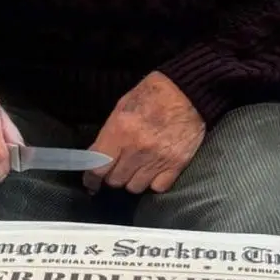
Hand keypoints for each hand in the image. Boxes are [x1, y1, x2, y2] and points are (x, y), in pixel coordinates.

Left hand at [85, 71, 204, 194]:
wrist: (188, 92)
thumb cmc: (152, 94)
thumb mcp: (122, 106)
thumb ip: (109, 133)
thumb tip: (97, 155)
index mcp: (120, 131)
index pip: (98, 167)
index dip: (92, 178)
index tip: (91, 182)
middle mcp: (137, 149)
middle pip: (115, 180)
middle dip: (112, 175)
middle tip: (117, 166)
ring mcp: (157, 159)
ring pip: (134, 187)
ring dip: (131, 179)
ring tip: (135, 168)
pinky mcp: (176, 165)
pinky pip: (157, 187)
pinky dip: (153, 182)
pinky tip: (153, 171)